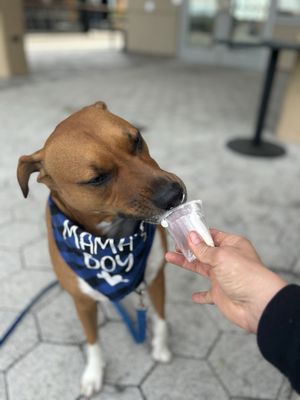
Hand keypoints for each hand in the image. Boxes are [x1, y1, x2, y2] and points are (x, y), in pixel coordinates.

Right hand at [166, 229, 286, 332]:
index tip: (183, 232)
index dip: (197, 234)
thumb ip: (204, 249)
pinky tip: (193, 296)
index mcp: (232, 245)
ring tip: (170, 258)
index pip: (212, 235)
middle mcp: (227, 260)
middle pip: (204, 251)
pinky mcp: (220, 294)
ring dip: (186, 263)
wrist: (257, 305)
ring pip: (201, 268)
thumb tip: (192, 236)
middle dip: (188, 247)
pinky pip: (207, 295)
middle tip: (173, 245)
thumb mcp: (221, 256)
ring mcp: (223, 277)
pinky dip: (200, 295)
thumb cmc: (245, 275)